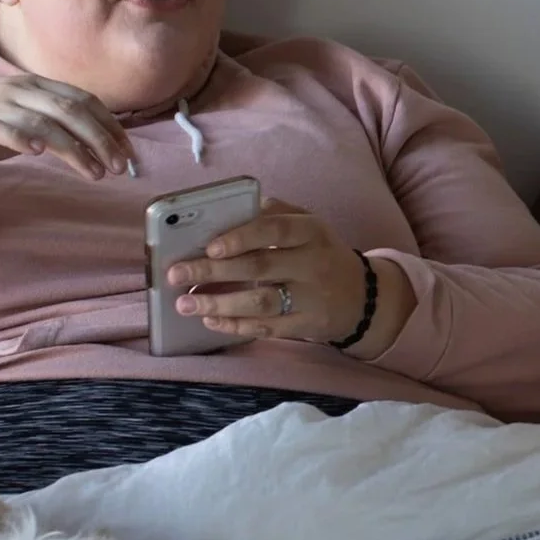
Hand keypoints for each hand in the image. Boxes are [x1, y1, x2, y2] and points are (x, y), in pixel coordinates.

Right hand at [0, 75, 132, 205]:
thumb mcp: (23, 120)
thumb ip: (56, 124)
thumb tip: (99, 142)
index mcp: (33, 85)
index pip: (82, 99)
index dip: (109, 124)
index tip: (128, 150)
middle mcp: (17, 89)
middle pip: (70, 110)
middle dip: (101, 138)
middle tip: (120, 166)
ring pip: (44, 123)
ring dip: (75, 149)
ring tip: (95, 173)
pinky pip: (2, 129)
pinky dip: (23, 138)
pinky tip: (40, 154)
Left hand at [164, 199, 409, 354]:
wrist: (364, 297)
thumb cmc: (321, 254)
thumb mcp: (309, 226)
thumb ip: (275, 214)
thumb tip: (229, 210)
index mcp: (311, 232)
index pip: (275, 230)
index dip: (241, 237)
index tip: (209, 246)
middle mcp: (314, 264)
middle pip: (259, 267)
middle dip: (213, 272)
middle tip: (176, 274)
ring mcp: (311, 298)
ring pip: (260, 303)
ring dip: (219, 304)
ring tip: (184, 304)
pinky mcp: (307, 326)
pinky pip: (267, 329)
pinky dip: (236, 326)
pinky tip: (211, 321)